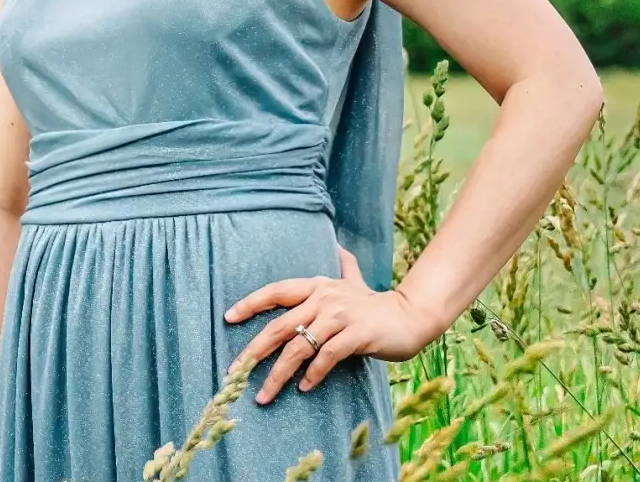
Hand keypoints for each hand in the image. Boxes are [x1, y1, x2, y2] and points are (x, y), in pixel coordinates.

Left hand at [225, 247, 439, 404]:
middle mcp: (324, 298)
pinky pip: (326, 356)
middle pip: (279, 326)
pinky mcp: (356, 334)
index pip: (275, 291)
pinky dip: (312, 374)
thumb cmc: (376, 305)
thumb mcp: (355, 283)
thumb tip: (337, 246)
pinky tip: (304, 387)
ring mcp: (340, 316)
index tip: (229, 318)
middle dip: (253, 351)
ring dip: (278, 374)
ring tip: (264, 394)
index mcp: (317, 286)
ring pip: (298, 347)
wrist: (411, 317)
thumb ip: (344, 266)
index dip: (250, 303)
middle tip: (235, 372)